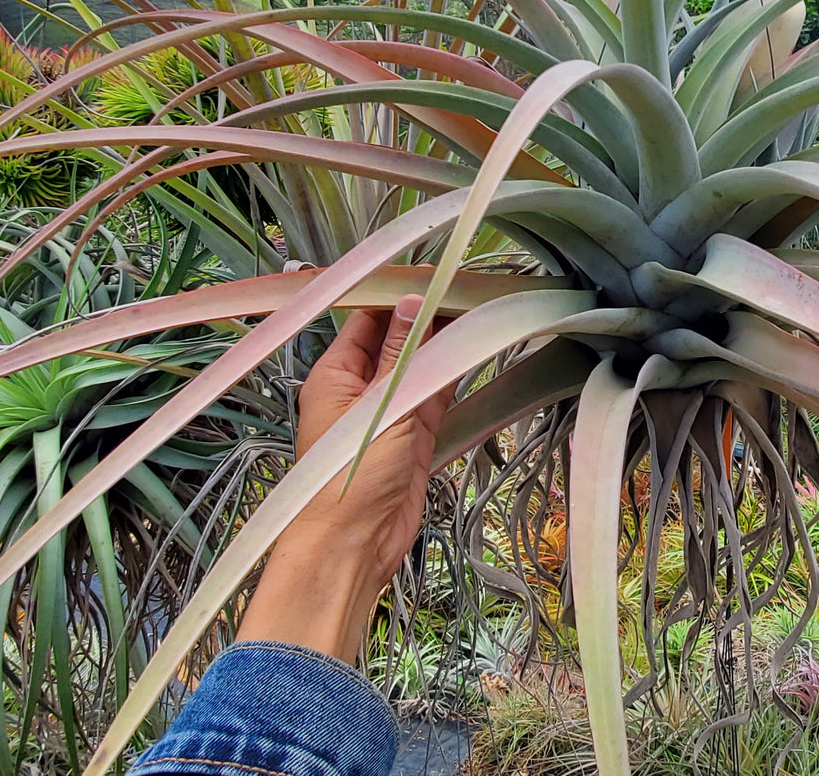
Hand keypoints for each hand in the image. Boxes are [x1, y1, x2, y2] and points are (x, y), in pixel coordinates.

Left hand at [237, 295, 452, 661]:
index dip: (399, 294)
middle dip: (430, 316)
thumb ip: (399, 356)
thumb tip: (411, 301)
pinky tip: (477, 352)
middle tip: (471, 285)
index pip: (367, 319)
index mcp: (335, 374)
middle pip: (398, 340)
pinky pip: (436, 396)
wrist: (352, 548)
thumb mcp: (379, 409)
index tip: (436, 271)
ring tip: (483, 309)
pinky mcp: (415, 437)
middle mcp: (360, 388)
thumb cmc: (349, 479)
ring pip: (421, 366)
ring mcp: (389, 413)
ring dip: (446, 345)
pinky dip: (454, 376)